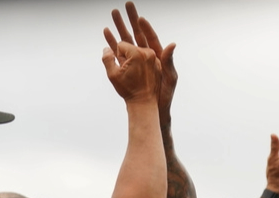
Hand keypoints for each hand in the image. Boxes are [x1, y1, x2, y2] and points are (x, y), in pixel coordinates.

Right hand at [102, 41, 160, 102]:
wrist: (144, 102)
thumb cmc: (129, 90)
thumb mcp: (113, 75)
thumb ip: (107, 58)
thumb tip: (106, 49)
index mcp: (138, 54)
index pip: (121, 45)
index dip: (117, 55)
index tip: (122, 68)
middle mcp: (148, 54)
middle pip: (130, 47)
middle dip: (125, 56)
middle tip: (128, 70)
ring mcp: (154, 59)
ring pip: (138, 52)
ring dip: (132, 58)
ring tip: (129, 56)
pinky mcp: (157, 65)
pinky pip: (146, 58)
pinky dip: (140, 60)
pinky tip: (136, 57)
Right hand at [103, 2, 176, 125]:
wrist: (152, 107)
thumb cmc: (165, 94)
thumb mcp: (171, 78)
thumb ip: (169, 61)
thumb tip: (172, 44)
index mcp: (157, 56)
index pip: (151, 37)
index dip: (146, 27)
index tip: (140, 17)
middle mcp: (146, 55)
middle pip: (137, 34)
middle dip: (131, 20)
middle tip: (126, 5)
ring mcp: (136, 60)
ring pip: (126, 40)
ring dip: (119, 27)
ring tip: (113, 14)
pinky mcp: (127, 67)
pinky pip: (118, 52)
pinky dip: (112, 42)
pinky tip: (107, 33)